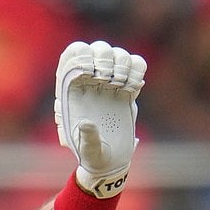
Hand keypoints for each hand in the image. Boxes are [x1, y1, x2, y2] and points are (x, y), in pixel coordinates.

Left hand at [54, 41, 145, 197]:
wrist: (110, 161)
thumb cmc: (91, 155)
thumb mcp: (86, 149)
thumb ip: (87, 137)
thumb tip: (87, 123)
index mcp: (72, 90)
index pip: (71, 55)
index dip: (80, 54)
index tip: (89, 69)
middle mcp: (90, 82)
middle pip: (97, 48)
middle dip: (104, 56)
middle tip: (107, 78)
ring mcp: (110, 84)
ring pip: (117, 53)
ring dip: (122, 62)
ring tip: (121, 84)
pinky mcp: (128, 89)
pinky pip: (136, 65)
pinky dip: (137, 69)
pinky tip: (134, 86)